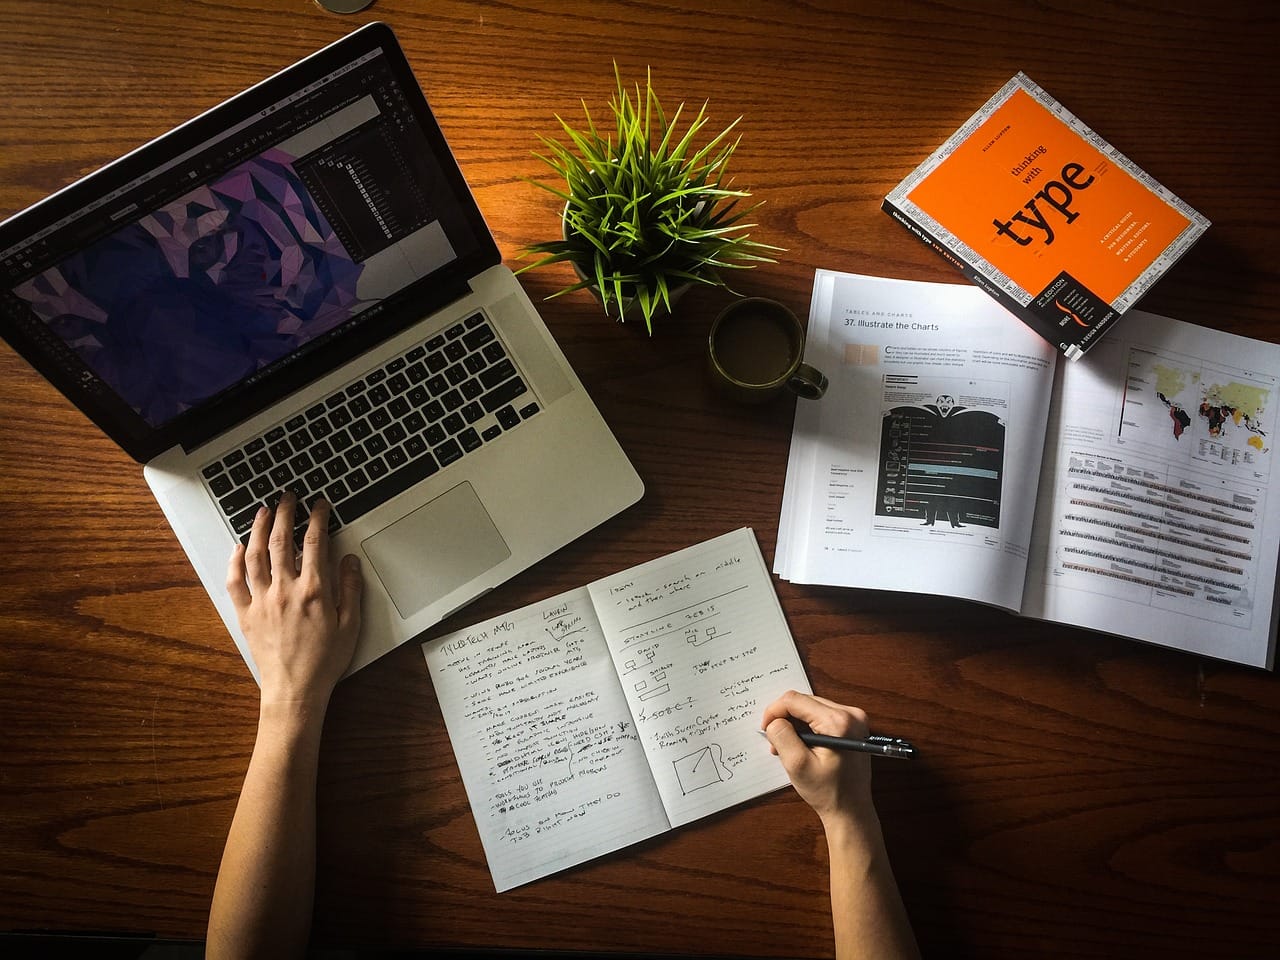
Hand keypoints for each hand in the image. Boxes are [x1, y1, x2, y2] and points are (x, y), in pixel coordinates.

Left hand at [225, 493, 362, 707]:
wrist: (295, 689)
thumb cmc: (325, 660)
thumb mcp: (351, 625)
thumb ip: (351, 589)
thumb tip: (349, 560)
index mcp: (314, 591)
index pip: (315, 543)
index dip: (317, 518)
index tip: (319, 505)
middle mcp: (285, 590)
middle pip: (282, 541)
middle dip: (285, 513)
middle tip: (288, 497)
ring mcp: (262, 601)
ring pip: (256, 555)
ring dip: (259, 528)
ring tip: (263, 511)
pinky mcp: (246, 614)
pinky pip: (235, 582)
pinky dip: (234, 560)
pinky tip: (238, 546)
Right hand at [762, 690, 875, 829]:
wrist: (851, 810)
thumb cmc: (828, 792)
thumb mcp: (797, 765)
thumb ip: (782, 736)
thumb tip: (774, 720)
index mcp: (838, 721)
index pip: (795, 700)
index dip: (774, 711)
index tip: (765, 729)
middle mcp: (850, 714)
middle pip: (804, 701)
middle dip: (785, 719)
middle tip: (776, 743)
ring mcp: (854, 718)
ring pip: (811, 708)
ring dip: (795, 724)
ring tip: (789, 747)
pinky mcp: (852, 725)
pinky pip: (821, 715)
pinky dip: (807, 727)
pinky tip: (802, 745)